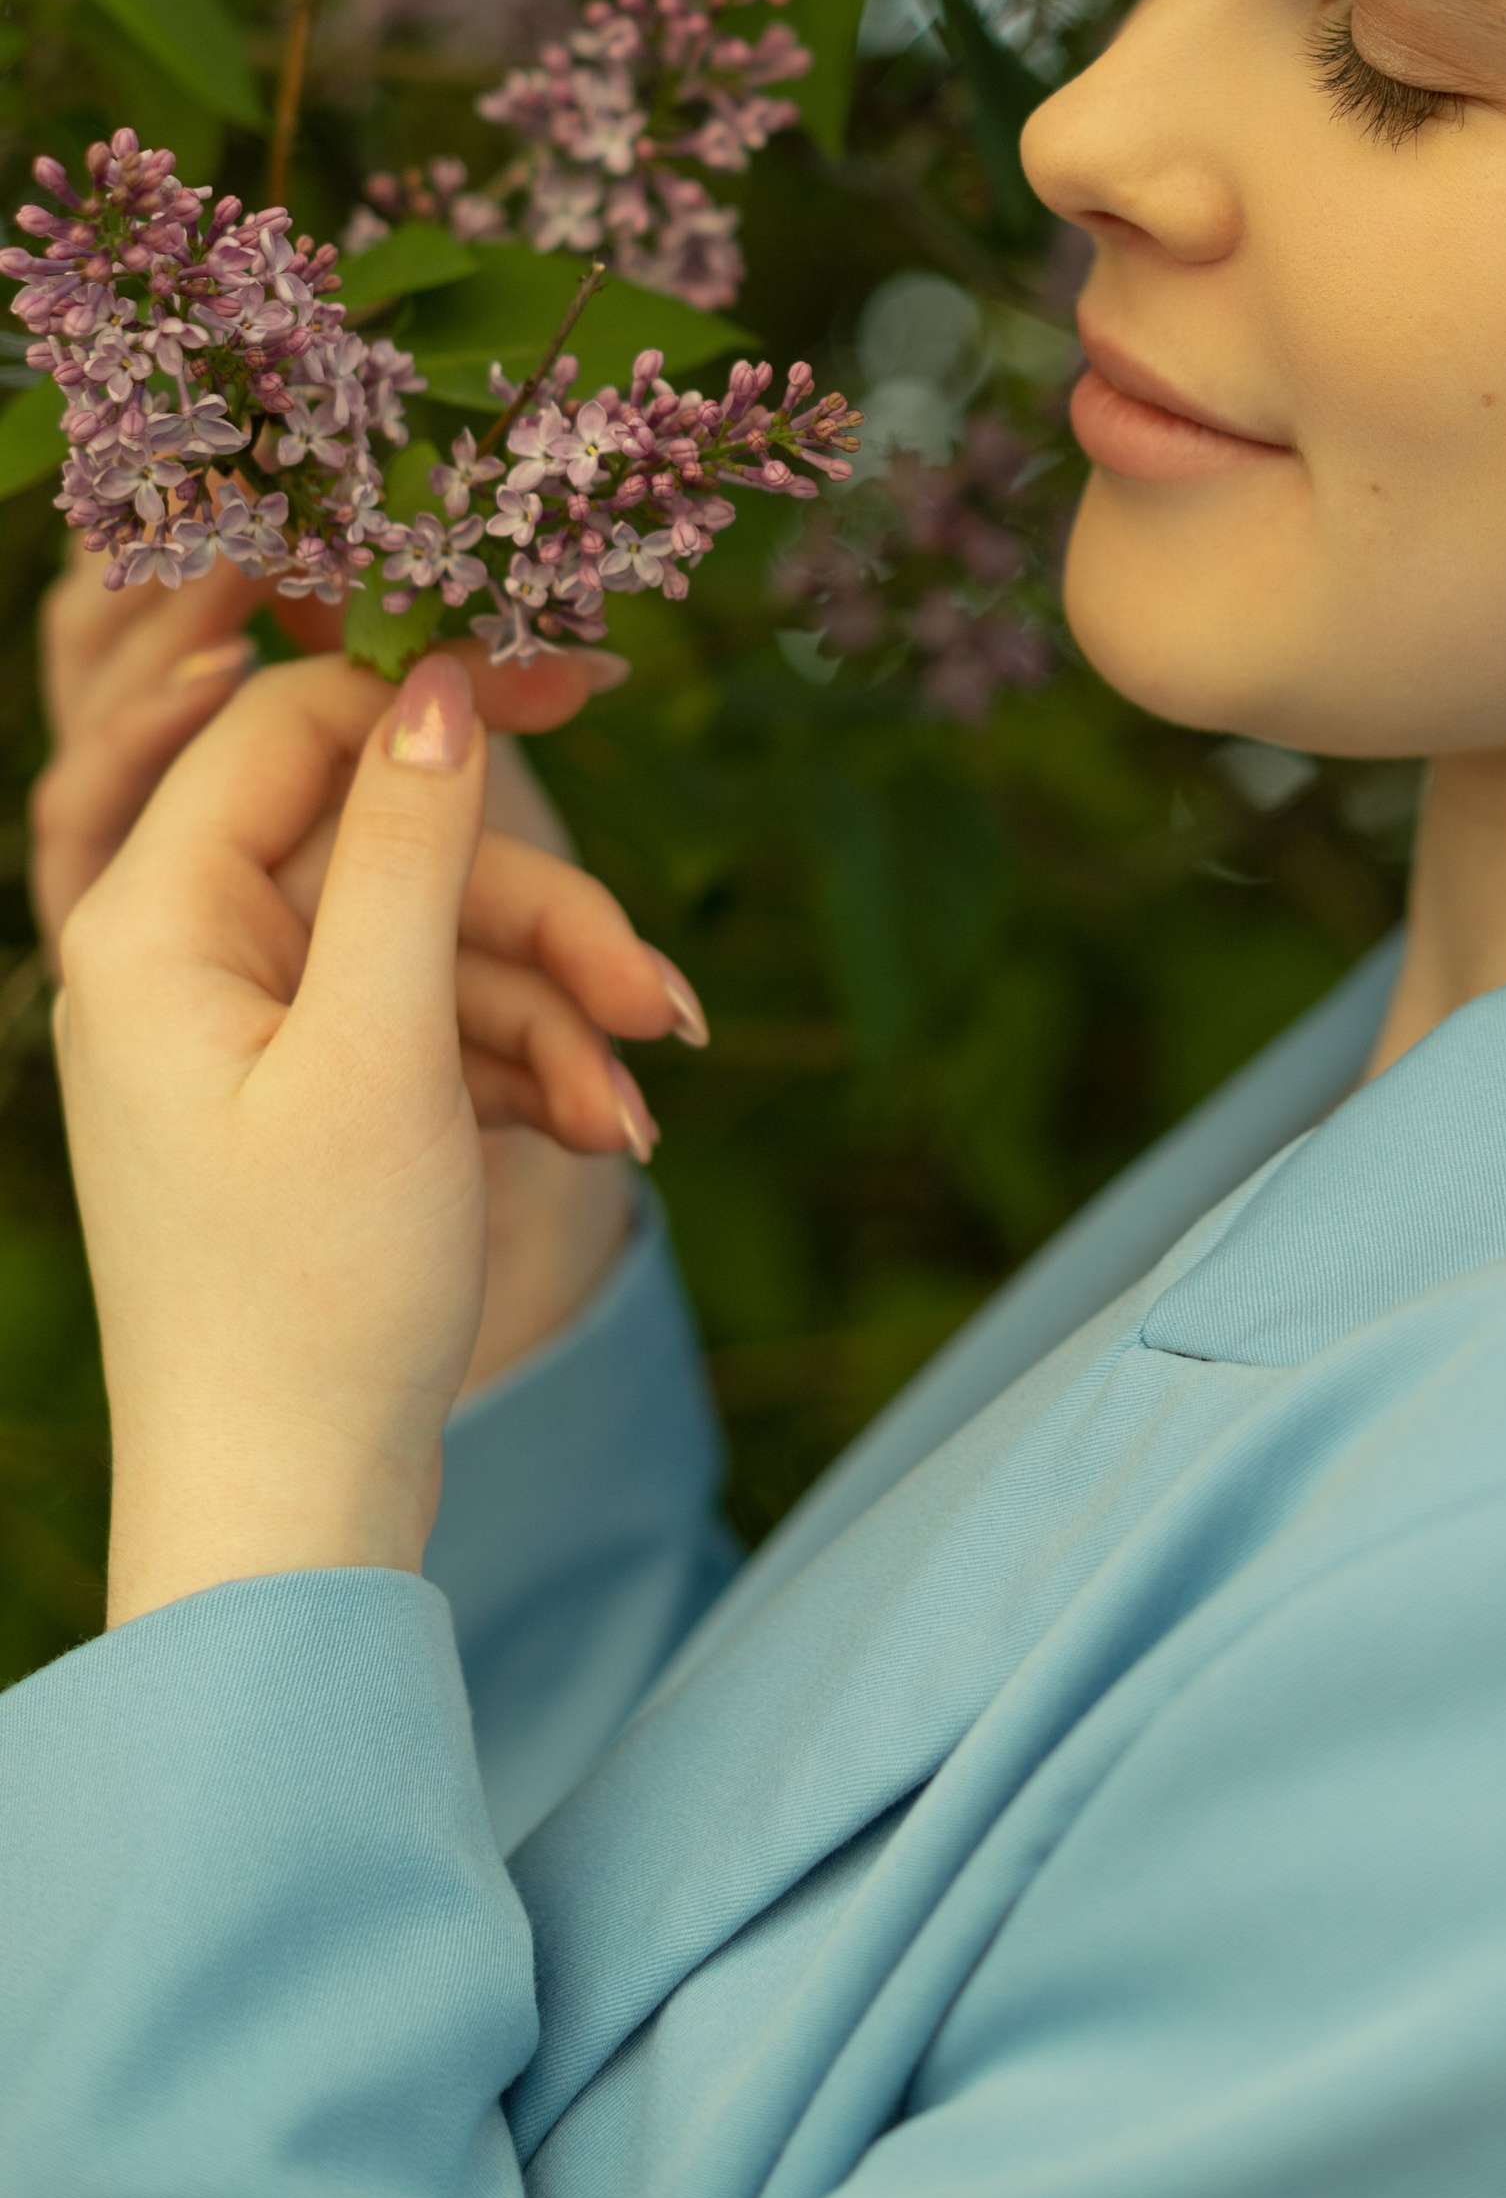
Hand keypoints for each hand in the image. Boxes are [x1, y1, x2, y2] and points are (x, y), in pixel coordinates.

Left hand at [34, 551, 700, 1384]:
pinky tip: (598, 1139)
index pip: (297, 724)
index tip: (585, 682)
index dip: (443, 694)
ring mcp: (246, 1030)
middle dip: (541, 921)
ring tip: (635, 1114)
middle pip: (395, 848)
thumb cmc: (314, 1291)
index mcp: (156, 923)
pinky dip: (525, 1069)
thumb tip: (437, 679)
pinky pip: (435, 1024)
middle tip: (656, 999)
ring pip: (437, 942)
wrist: (288, 1518)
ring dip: (556, 1013)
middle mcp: (186, 957)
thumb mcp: (381, 1047)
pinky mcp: (307, 1096)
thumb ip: (407, 848)